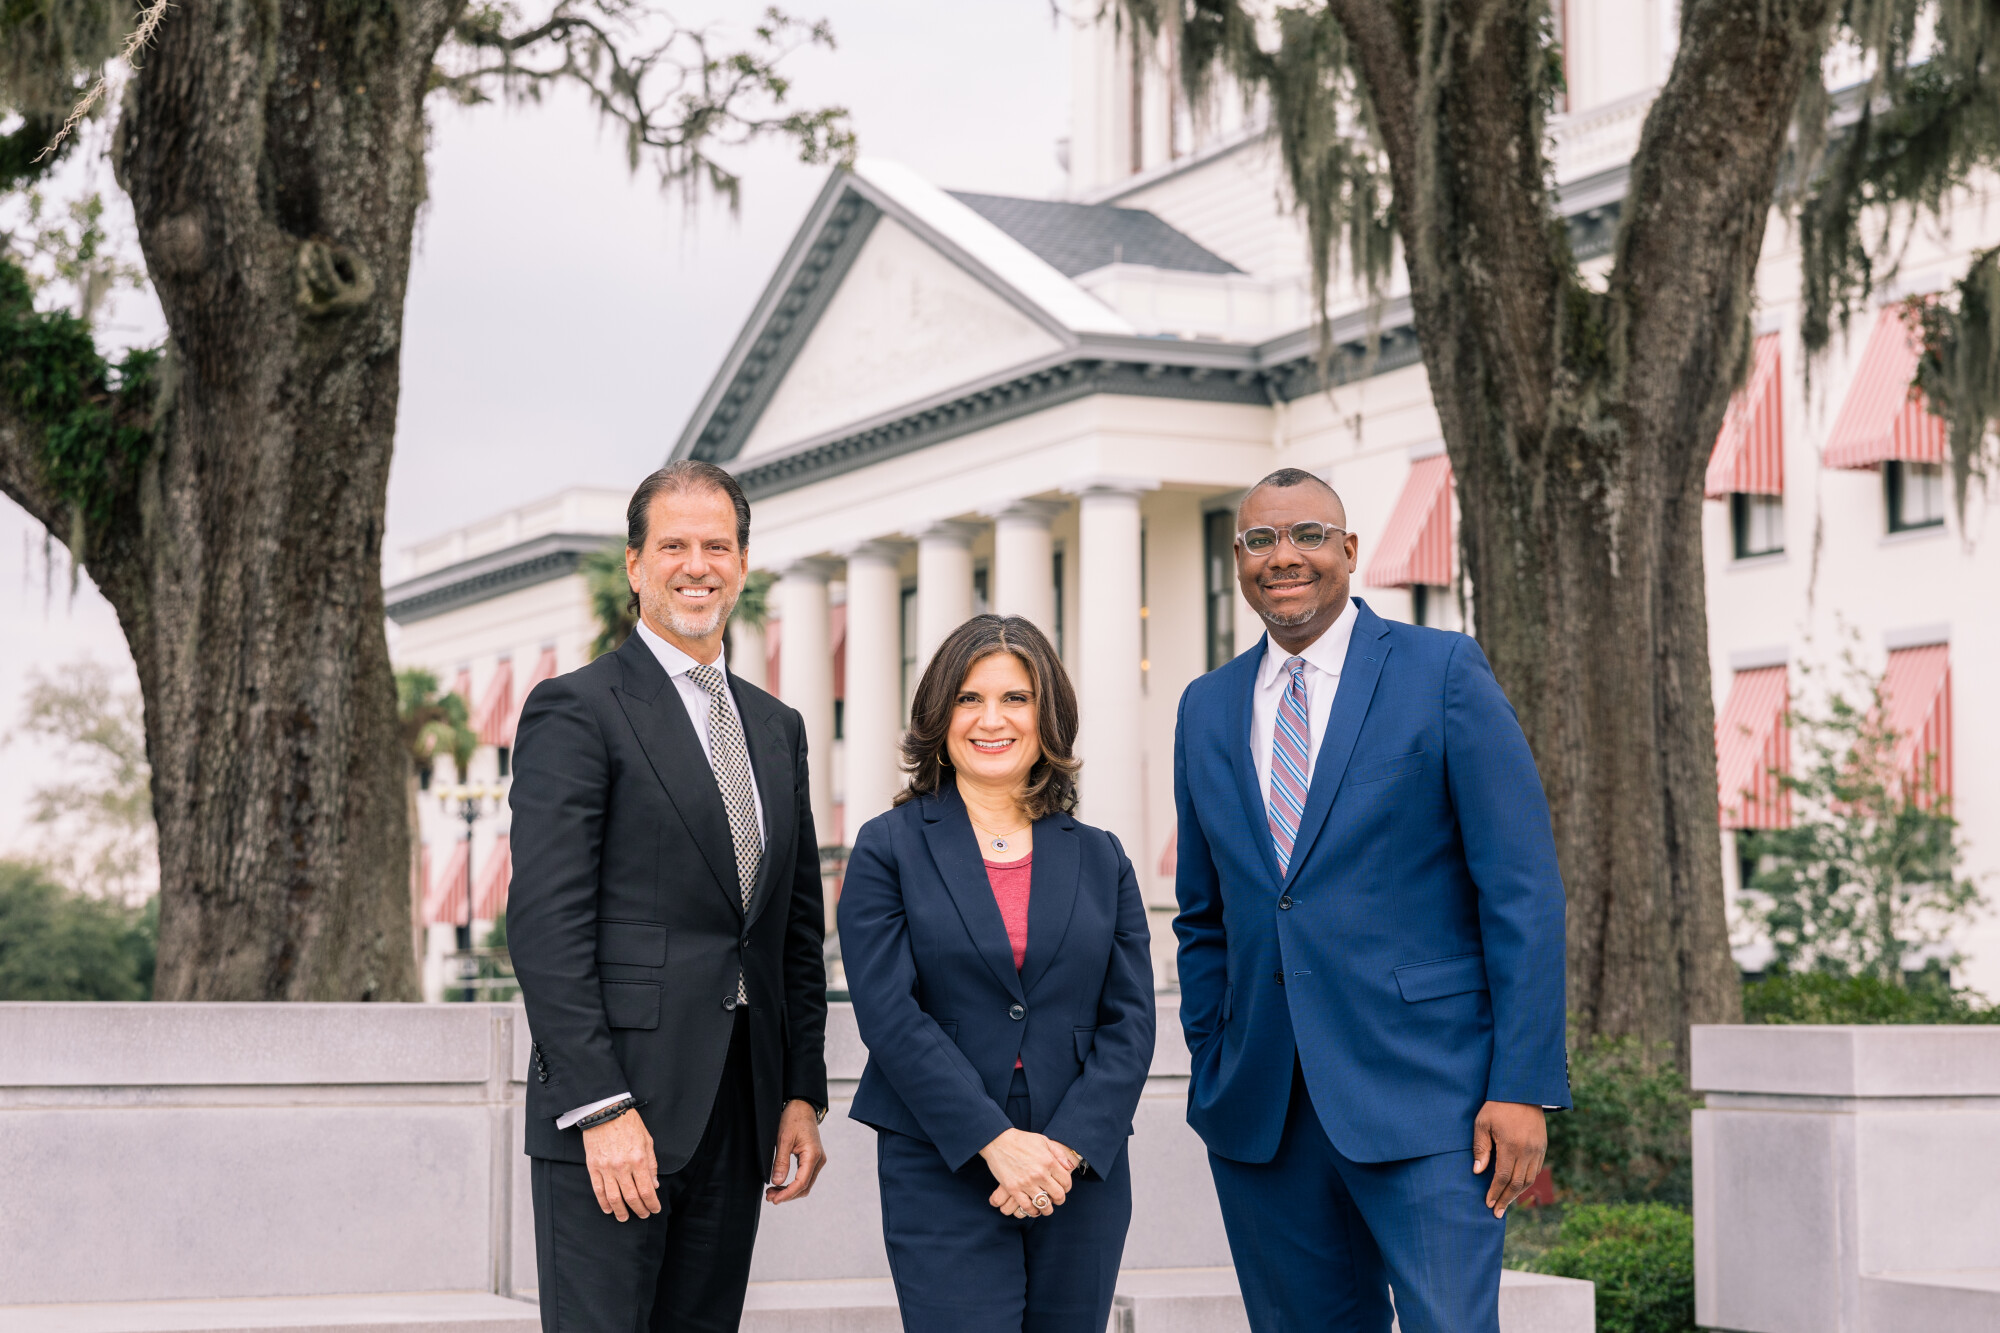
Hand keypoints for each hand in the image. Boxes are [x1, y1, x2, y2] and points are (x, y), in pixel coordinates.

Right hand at [583, 1108, 659, 1221]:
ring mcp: (606, 1168)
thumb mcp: (647, 1141)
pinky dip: (603, 1202)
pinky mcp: (593, 1166)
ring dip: (620, 1211)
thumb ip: (651, 1164)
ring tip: (624, 1218)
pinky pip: (598, 1190)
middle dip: (639, 1210)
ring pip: (614, 1197)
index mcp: (638, 1159)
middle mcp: (622, 1166)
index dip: (652, 1203)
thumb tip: (655, 1185)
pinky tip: (608, 1209)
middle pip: (631, 1197)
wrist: (605, 1111)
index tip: (655, 1210)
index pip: (647, 1190)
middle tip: (643, 1215)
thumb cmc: (629, 1124)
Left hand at [767, 1099, 826, 1203]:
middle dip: (787, 1195)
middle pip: (805, 1187)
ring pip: (805, 1184)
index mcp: (813, 1155)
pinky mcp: (813, 1159)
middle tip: (769, 1197)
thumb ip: (781, 1161)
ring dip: (790, 1191)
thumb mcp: (783, 1139)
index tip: (774, 1199)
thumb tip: (777, 1182)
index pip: (801, 1183)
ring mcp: (817, 1160)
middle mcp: (818, 1160)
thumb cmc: (793, 1119)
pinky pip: (804, 1177)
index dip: (787, 1194)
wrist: (802, 1107)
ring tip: (772, 1192)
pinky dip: (793, 1184)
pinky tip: (780, 1184)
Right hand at [980, 1128, 1072, 1217]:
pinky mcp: (1013, 1188)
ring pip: (1044, 1204)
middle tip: (1057, 1200)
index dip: (1067, 1187)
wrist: (998, 1141)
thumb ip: (1058, 1153)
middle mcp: (1040, 1173)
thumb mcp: (1043, 1140)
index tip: (1064, 1188)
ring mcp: (1026, 1182)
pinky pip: (1027, 1206)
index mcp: (1049, 1161)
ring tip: (1046, 1208)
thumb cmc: (1022, 1140)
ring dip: (1047, 1209)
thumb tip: (1069, 1166)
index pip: (1066, 1181)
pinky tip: (1034, 1209)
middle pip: (1058, 1195)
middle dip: (1060, 1200)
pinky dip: (1032, 1211)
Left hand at [1472, 1101, 1546, 1218]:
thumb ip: (1481, 1148)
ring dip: (1517, 1194)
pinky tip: (1518, 1187)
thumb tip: (1478, 1172)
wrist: (1523, 1090)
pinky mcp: (1542, 1146)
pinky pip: (1536, 1170)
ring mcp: (1537, 1149)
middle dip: (1506, 1199)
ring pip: (1529, 1179)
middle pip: (1517, 1183)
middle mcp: (1527, 1151)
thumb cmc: (1497, 1106)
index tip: (1488, 1203)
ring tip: (1506, 1203)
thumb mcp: (1483, 1123)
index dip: (1495, 1192)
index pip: (1503, 1177)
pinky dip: (1527, 1182)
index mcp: (1511, 1146)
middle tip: (1496, 1212)